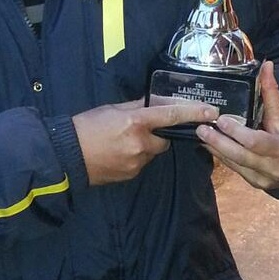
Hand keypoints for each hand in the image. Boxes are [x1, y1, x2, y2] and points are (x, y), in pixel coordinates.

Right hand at [73, 99, 218, 185]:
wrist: (67, 156)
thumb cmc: (86, 126)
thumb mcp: (112, 109)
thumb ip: (136, 107)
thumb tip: (156, 104)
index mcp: (135, 121)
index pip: (171, 115)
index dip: (194, 113)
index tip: (212, 111)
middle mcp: (140, 143)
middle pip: (165, 139)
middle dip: (158, 134)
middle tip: (138, 129)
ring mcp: (136, 162)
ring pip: (152, 152)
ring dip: (144, 146)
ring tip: (120, 142)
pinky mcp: (130, 175)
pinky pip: (141, 163)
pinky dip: (134, 157)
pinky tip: (116, 153)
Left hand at [196, 61, 278, 189]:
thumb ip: (272, 93)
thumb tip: (266, 66)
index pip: (256, 142)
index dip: (237, 133)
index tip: (222, 121)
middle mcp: (273, 167)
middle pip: (240, 156)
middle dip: (219, 142)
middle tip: (201, 129)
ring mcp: (262, 178)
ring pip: (234, 164)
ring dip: (216, 148)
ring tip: (200, 134)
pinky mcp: (254, 183)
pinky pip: (234, 169)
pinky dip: (221, 156)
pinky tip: (208, 145)